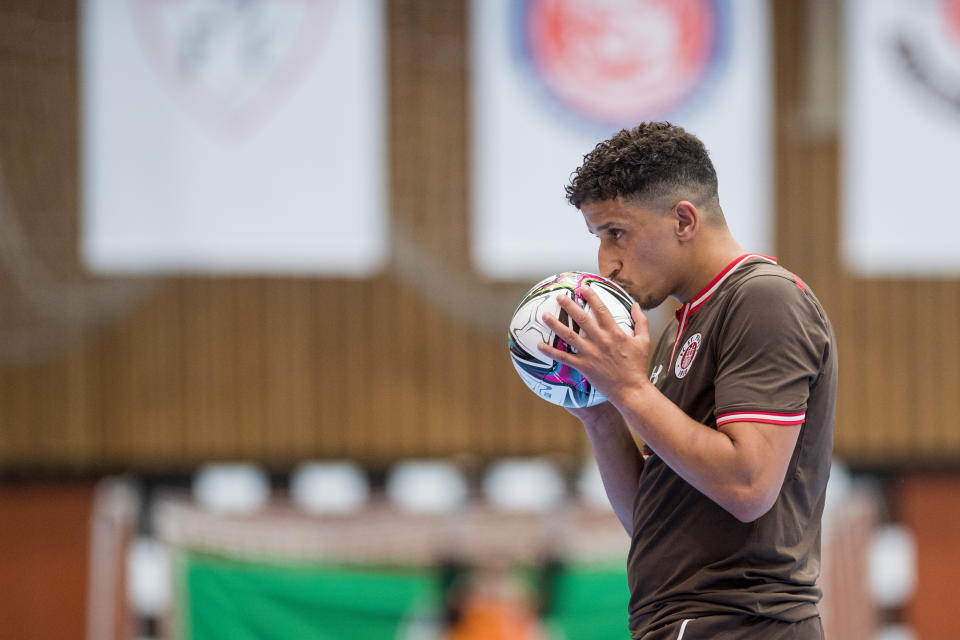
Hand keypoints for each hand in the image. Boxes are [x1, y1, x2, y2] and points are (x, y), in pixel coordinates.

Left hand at [537, 285, 650, 407]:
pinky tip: (539, 345)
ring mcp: (590, 353)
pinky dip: (550, 351)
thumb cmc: (638, 365)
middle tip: (559, 296)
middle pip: (581, 318)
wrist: (631, 390)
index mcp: (614, 332)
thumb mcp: (644, 341)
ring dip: (555, 325)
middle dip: (569, 305)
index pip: (601, 309)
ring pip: (569, 336)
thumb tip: (635, 303)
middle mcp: (600, 340)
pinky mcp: (583, 366)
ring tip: (544, 316)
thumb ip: (640, 320)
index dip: (592, 296)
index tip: (584, 288)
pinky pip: (563, 357)